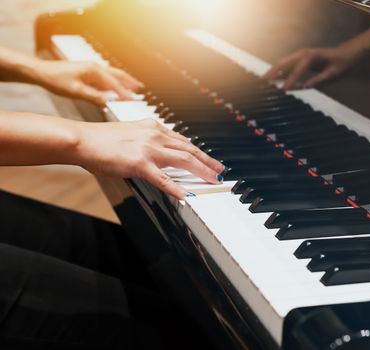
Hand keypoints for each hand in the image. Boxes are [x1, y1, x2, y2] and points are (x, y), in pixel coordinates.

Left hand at [34, 61, 142, 105]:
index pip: (114, 84)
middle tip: (140, 88)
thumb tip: (108, 102)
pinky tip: (114, 88)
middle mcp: (95, 67)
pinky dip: (114, 82)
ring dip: (123, 81)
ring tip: (132, 87)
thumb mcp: (76, 91)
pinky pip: (105, 77)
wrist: (41, 72)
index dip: (125, 94)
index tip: (133, 101)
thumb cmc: (56, 79)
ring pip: (113, 75)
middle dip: (130, 82)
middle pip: (118, 75)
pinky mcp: (87, 72)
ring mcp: (91, 69)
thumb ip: (94, 97)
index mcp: (94, 70)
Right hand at [76, 119, 224, 198]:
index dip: (198, 151)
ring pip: (184, 160)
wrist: (82, 139)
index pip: (182, 140)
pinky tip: (187, 196)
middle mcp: (155, 135)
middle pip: (189, 149)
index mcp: (153, 127)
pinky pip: (164, 179)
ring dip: (202, 171)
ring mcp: (149, 149)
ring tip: (214, 180)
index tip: (207, 158)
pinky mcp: (140, 164)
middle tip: (220, 170)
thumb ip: (146, 140)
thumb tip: (158, 153)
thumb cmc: (101, 139)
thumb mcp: (130, 133)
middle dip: (208, 161)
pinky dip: (177, 188)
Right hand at [263, 46, 357, 89]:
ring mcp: (300, 55)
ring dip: (272, 72)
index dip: (290, 81)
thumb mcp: (334, 74)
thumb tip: (306, 87)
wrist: (346, 54)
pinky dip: (278, 72)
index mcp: (312, 56)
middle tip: (262, 84)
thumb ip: (319, 80)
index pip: (297, 70)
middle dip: (272, 73)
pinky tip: (272, 80)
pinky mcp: (300, 59)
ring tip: (262, 83)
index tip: (283, 91)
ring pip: (282, 63)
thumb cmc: (342, 64)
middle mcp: (304, 53)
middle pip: (283, 63)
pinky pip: (286, 66)